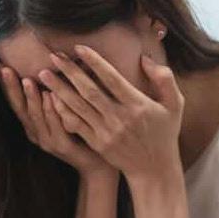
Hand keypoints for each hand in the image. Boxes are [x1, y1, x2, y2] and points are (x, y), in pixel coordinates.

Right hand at [0, 60, 117, 178]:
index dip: (6, 85)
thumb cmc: (81, 133)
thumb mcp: (63, 111)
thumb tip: (46, 65)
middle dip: (12, 88)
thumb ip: (53, 94)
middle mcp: (36, 133)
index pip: (15, 102)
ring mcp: (48, 141)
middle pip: (20, 108)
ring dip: (32, 98)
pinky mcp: (63, 147)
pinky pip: (56, 125)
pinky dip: (52, 110)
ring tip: (27, 80)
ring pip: (36, 117)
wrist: (96, 164)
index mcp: (32, 125)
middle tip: (5, 69)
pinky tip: (51, 96)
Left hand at [37, 45, 184, 181]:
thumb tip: (144, 59)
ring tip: (44, 75)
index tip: (79, 48)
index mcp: (137, 105)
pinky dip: (62, 111)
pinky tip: (50, 100)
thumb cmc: (164, 133)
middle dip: (69, 72)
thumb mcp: (175, 104)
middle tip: (54, 57)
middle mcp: (120, 118)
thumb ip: (164, 79)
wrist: (154, 168)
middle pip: (89, 91)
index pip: (112, 79)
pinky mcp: (97, 143)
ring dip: (59, 89)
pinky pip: (76, 125)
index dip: (94, 62)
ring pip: (78, 107)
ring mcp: (106, 132)